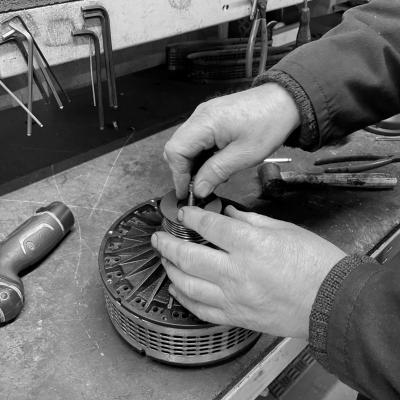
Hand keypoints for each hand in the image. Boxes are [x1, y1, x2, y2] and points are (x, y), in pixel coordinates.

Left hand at [151, 206, 345, 337]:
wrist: (334, 302)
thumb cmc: (316, 264)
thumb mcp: (285, 230)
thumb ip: (251, 221)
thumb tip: (229, 214)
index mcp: (250, 245)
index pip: (208, 225)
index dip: (190, 216)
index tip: (183, 213)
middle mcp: (236, 272)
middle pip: (188, 255)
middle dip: (167, 243)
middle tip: (158, 237)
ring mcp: (233, 298)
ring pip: (187, 284)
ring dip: (170, 268)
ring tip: (164, 259)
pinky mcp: (236, 317)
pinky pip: (201, 310)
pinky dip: (184, 298)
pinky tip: (177, 288)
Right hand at [163, 83, 299, 198]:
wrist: (285, 101)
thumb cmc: (270, 123)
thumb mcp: (244, 155)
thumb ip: (215, 173)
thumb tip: (198, 189)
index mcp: (205, 122)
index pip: (175, 151)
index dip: (178, 175)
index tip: (188, 192)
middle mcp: (199, 115)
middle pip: (176, 147)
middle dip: (184, 171)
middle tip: (199, 187)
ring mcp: (204, 114)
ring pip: (186, 144)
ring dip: (194, 164)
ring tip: (211, 177)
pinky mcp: (211, 117)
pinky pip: (197, 138)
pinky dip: (201, 154)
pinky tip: (216, 164)